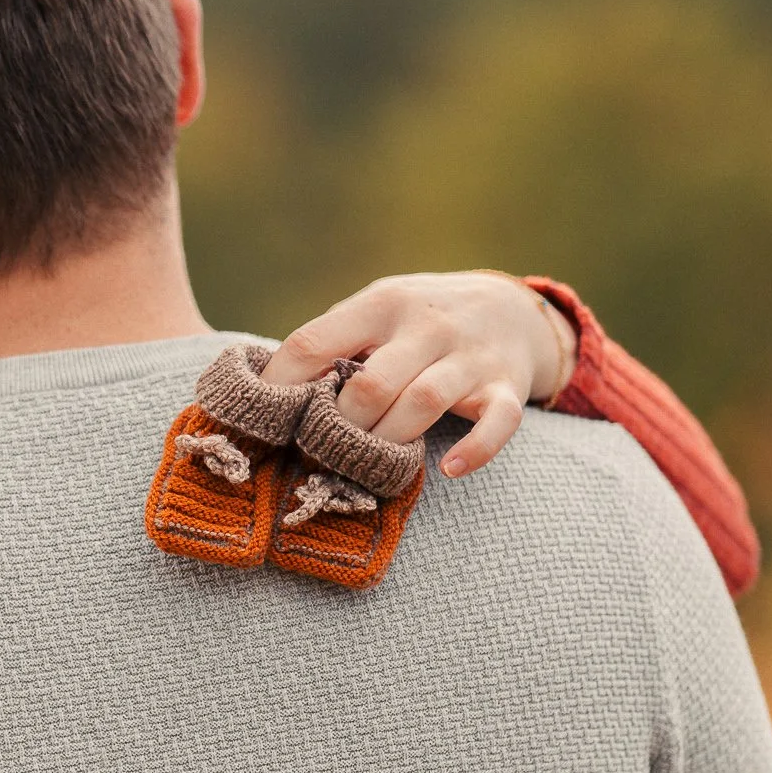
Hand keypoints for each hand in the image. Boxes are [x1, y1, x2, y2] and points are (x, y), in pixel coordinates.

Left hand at [259, 272, 578, 477]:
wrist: (511, 309)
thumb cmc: (420, 321)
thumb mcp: (377, 311)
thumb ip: (333, 342)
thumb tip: (266, 395)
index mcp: (380, 304)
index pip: (314, 343)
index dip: (279, 386)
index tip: (260, 421)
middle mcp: (426, 325)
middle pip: (369, 384)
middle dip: (339, 426)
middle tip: (322, 450)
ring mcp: (470, 356)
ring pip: (422, 403)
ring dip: (388, 441)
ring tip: (367, 464)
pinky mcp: (507, 387)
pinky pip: (497, 424)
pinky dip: (474, 449)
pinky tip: (447, 468)